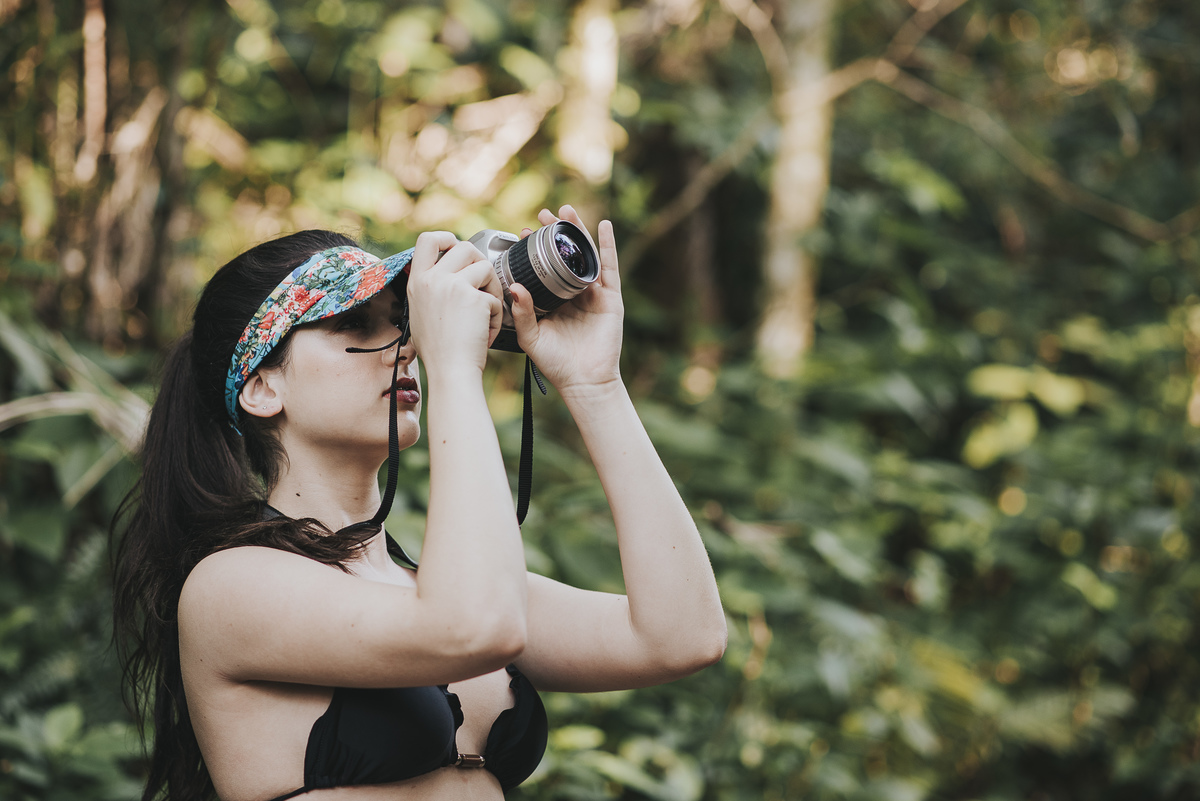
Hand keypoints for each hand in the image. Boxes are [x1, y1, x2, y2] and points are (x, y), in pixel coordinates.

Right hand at [406, 232, 503, 374]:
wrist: (450, 371)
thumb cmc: (438, 351)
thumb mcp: (421, 314)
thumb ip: (429, 291)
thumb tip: (440, 275)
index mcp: (418, 281)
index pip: (427, 239)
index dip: (446, 237)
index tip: (456, 247)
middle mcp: (433, 279)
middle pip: (464, 247)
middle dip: (480, 262)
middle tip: (483, 285)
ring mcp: (453, 286)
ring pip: (486, 267)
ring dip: (492, 288)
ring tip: (486, 313)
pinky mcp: (475, 298)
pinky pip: (495, 297)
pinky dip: (496, 315)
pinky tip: (486, 332)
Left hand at [509, 206, 623, 394]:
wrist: (583, 382)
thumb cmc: (556, 364)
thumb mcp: (531, 337)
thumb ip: (522, 312)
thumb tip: (515, 286)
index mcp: (554, 301)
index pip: (544, 268)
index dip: (536, 249)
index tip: (524, 232)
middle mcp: (573, 294)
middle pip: (565, 256)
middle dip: (556, 233)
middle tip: (545, 214)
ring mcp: (593, 295)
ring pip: (585, 256)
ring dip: (578, 232)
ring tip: (568, 211)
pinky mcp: (610, 299)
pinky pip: (610, 268)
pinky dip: (607, 246)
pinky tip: (603, 226)